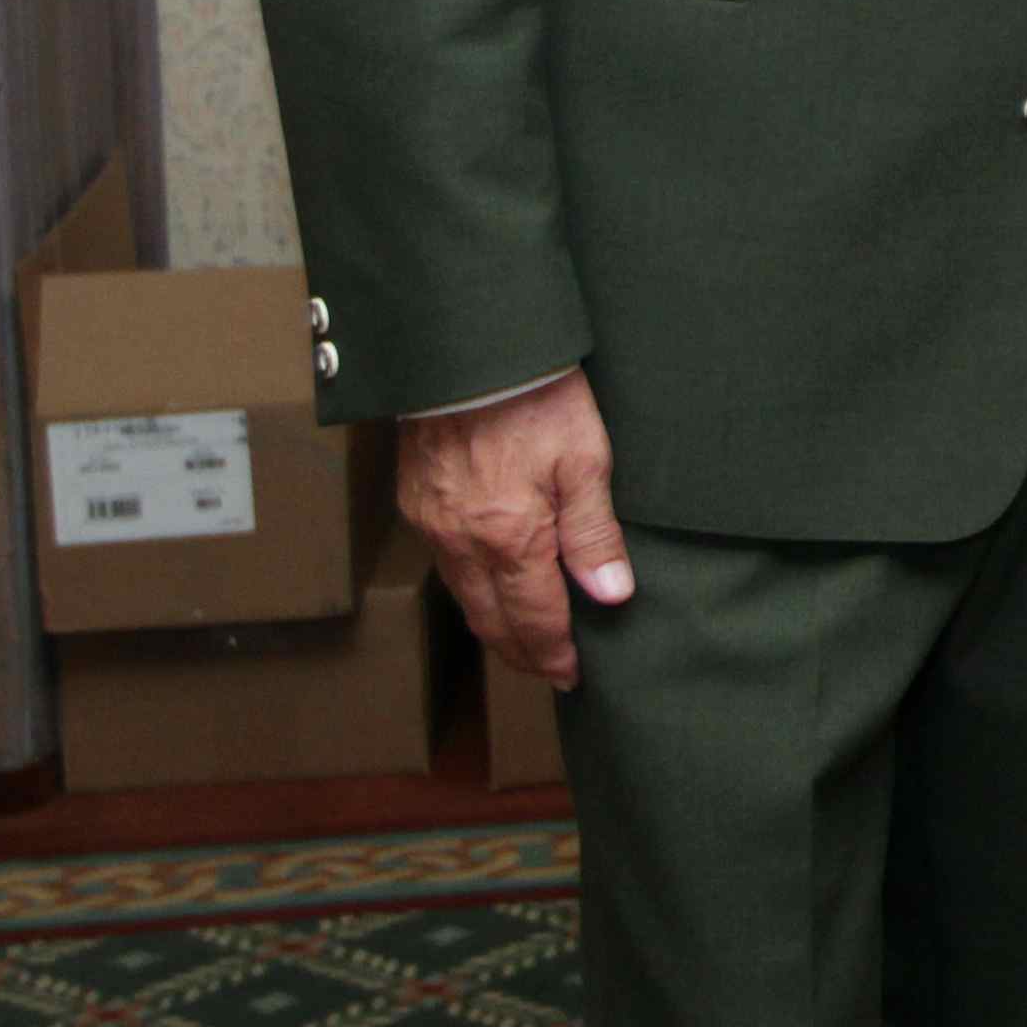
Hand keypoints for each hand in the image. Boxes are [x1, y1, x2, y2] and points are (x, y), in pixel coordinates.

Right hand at [400, 370, 631, 690]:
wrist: (466, 351)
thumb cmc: (535, 397)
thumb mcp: (586, 460)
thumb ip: (594, 533)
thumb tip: (610, 596)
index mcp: (509, 539)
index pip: (534, 620)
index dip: (555, 653)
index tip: (572, 675)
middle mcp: (462, 542)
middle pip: (491, 621)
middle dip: (523, 652)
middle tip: (550, 670)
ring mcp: (432, 524)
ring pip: (464, 596)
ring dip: (494, 625)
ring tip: (525, 639)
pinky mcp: (416, 501)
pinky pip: (444, 563)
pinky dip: (470, 587)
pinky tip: (489, 584)